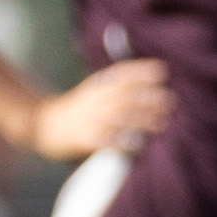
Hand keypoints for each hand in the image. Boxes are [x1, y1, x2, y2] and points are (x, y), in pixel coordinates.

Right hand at [24, 59, 171, 161]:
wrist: (45, 124)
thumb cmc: (80, 107)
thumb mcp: (95, 88)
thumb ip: (118, 83)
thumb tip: (155, 74)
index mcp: (99, 85)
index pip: (122, 74)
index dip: (142, 71)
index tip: (162, 71)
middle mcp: (95, 100)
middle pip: (125, 95)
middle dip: (149, 97)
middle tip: (170, 100)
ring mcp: (90, 119)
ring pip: (119, 117)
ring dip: (142, 119)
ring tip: (162, 122)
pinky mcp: (85, 139)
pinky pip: (106, 141)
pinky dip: (123, 142)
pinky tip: (138, 144)